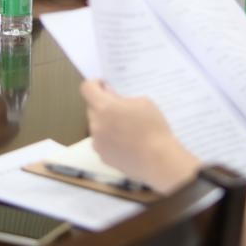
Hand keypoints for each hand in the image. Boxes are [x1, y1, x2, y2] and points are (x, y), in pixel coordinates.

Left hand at [80, 79, 198, 192]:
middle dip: (103, 105)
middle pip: (92, 108)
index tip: (105, 86)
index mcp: (104, 107)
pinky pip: (101, 142)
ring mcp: (97, 143)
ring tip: (126, 129)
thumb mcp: (143, 102)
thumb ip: (122, 98)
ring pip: (96, 126)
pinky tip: (126, 143)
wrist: (158, 161)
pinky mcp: (102, 157)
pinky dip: (109, 139)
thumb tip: (110, 96)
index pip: (87, 88)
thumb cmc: (153, 128)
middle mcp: (96, 124)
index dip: (95, 84)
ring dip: (106, 123)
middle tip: (121, 109)